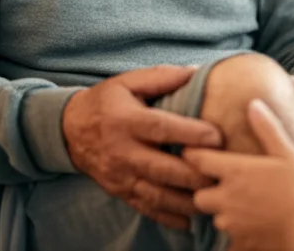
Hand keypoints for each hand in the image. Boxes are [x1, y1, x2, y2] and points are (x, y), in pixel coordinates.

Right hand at [62, 65, 223, 229]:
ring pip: (157, 194)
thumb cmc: (106, 102)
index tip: (217, 137)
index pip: (160, 128)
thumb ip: (161, 77)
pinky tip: (190, 221)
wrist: (69, 130)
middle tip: (224, 173)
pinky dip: (169, 217)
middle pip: (162, 168)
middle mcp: (122, 151)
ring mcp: (121, 175)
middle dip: (194, 174)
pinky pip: (146, 208)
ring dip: (186, 201)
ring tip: (213, 200)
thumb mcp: (127, 81)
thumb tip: (196, 72)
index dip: (189, 133)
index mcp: (125, 120)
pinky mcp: (120, 191)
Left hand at [184, 99, 293, 250]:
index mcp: (235, 171)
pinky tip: (255, 226)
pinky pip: (231, 241)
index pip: (197, 159)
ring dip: (224, 212)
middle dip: (206, 190)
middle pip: (199, 196)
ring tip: (243, 205)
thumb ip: (268, 128)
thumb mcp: (290, 153)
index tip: (194, 152)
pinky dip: (239, 235)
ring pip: (215, 218)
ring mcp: (233, 224)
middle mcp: (227, 198)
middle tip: (223, 184)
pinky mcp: (243, 243)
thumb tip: (254, 103)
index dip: (192, 154)